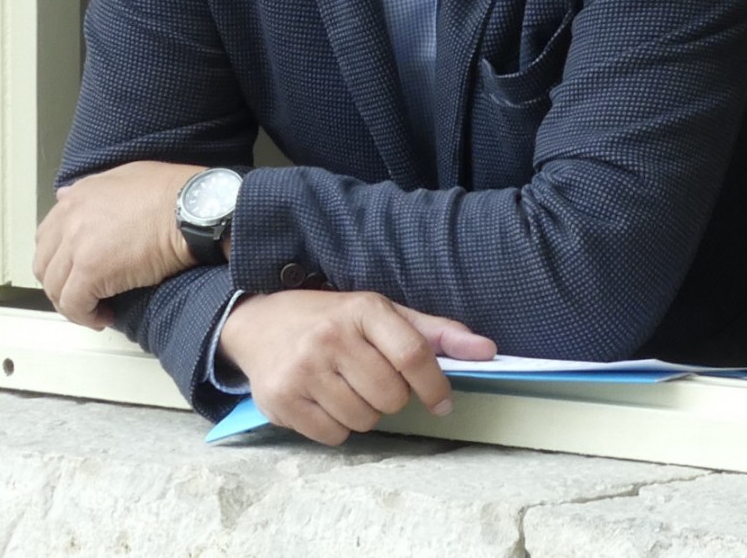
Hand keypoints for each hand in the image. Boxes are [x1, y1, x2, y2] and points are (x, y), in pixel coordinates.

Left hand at [34, 161, 204, 327]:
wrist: (195, 208)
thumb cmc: (175, 192)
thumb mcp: (128, 175)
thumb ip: (93, 189)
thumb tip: (67, 195)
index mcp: (78, 197)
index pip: (47, 236)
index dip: (60, 260)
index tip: (77, 272)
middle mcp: (70, 219)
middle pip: (45, 265)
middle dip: (61, 284)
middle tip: (85, 295)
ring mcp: (78, 245)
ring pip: (55, 288)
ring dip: (73, 303)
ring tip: (97, 309)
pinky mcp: (91, 271)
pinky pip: (74, 304)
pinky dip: (86, 316)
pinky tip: (105, 316)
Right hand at [219, 289, 496, 445]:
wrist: (258, 324)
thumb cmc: (332, 319)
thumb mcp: (382, 314)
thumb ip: (435, 333)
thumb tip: (488, 351)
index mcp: (363, 309)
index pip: (413, 354)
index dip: (435, 385)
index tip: (442, 401)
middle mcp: (331, 337)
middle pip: (391, 396)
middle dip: (393, 398)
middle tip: (376, 382)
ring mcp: (303, 370)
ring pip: (364, 420)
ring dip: (366, 413)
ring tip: (348, 388)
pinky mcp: (282, 401)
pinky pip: (334, 436)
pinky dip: (338, 427)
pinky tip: (326, 401)